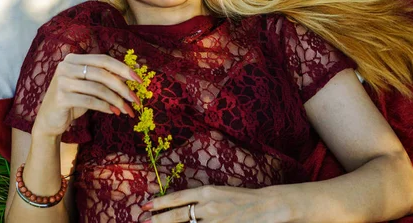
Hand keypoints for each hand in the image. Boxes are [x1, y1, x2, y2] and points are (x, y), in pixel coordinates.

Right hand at [31, 53, 142, 137]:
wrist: (50, 121)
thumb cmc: (74, 101)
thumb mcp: (90, 86)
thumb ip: (107, 78)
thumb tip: (135, 72)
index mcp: (74, 59)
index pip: (104, 60)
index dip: (123, 68)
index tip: (139, 80)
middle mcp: (66, 66)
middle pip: (102, 73)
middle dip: (122, 86)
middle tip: (136, 99)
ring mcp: (62, 81)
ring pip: (98, 88)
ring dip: (116, 100)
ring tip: (126, 110)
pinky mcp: (60, 97)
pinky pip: (90, 100)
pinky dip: (105, 107)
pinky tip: (113, 112)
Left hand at [140, 185, 296, 222]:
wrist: (268, 206)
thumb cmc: (242, 198)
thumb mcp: (219, 193)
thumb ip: (201, 200)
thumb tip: (183, 207)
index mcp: (207, 192)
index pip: (178, 198)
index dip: (161, 203)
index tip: (146, 205)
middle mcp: (209, 206)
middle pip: (178, 215)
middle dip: (160, 219)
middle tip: (145, 220)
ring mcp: (216, 221)